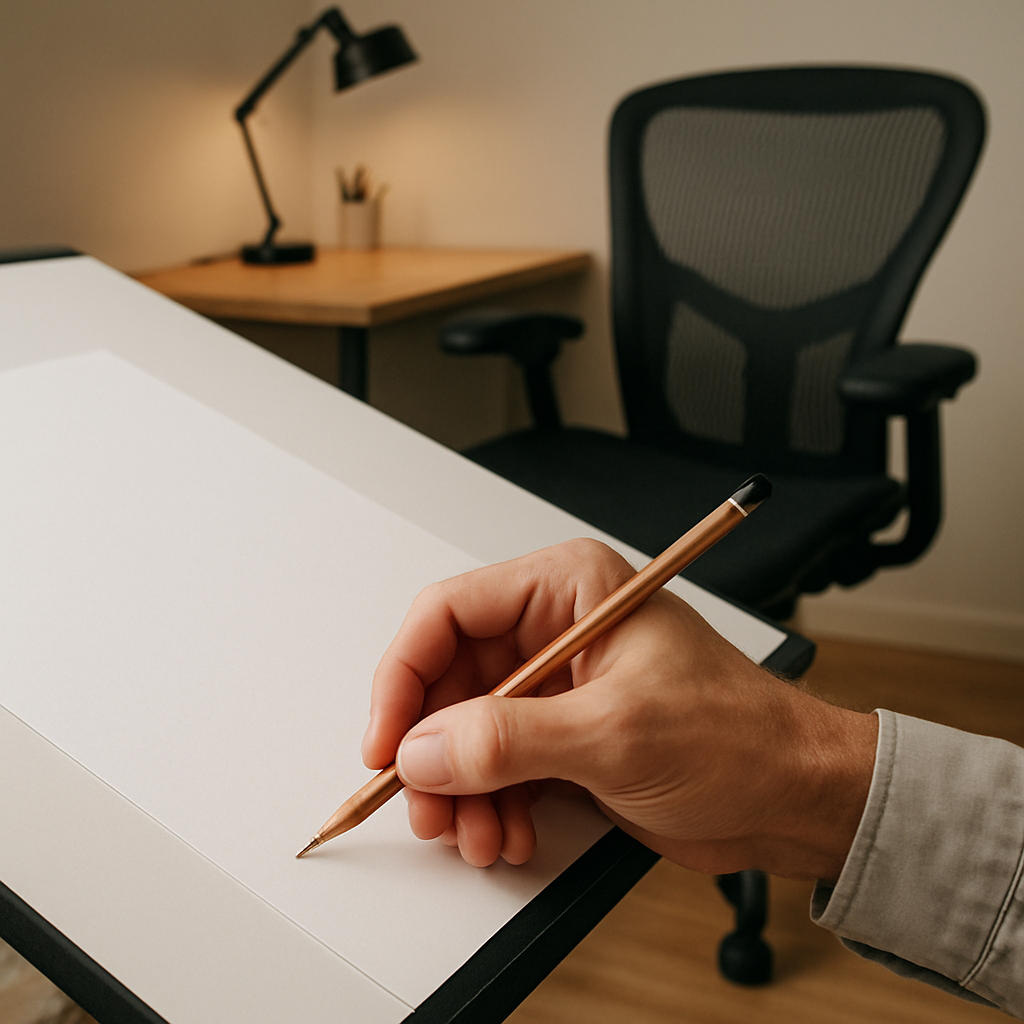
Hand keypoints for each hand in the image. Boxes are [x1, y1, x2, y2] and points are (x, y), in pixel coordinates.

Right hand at [361, 539, 876, 877]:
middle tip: (429, 803)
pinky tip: (508, 831)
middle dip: (434, 749)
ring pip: (465, 729)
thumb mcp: (616, 734)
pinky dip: (490, 803)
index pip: (450, 612)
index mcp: (569, 590)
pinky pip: (495, 764)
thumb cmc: (740, 736)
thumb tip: (424, 749)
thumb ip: (510, 740)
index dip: (406, 675)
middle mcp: (555, 629)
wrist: (792, 797)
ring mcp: (556, 685)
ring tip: (478, 831)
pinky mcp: (562, 733)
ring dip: (460, 788)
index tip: (388, 739)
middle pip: (449, 678)